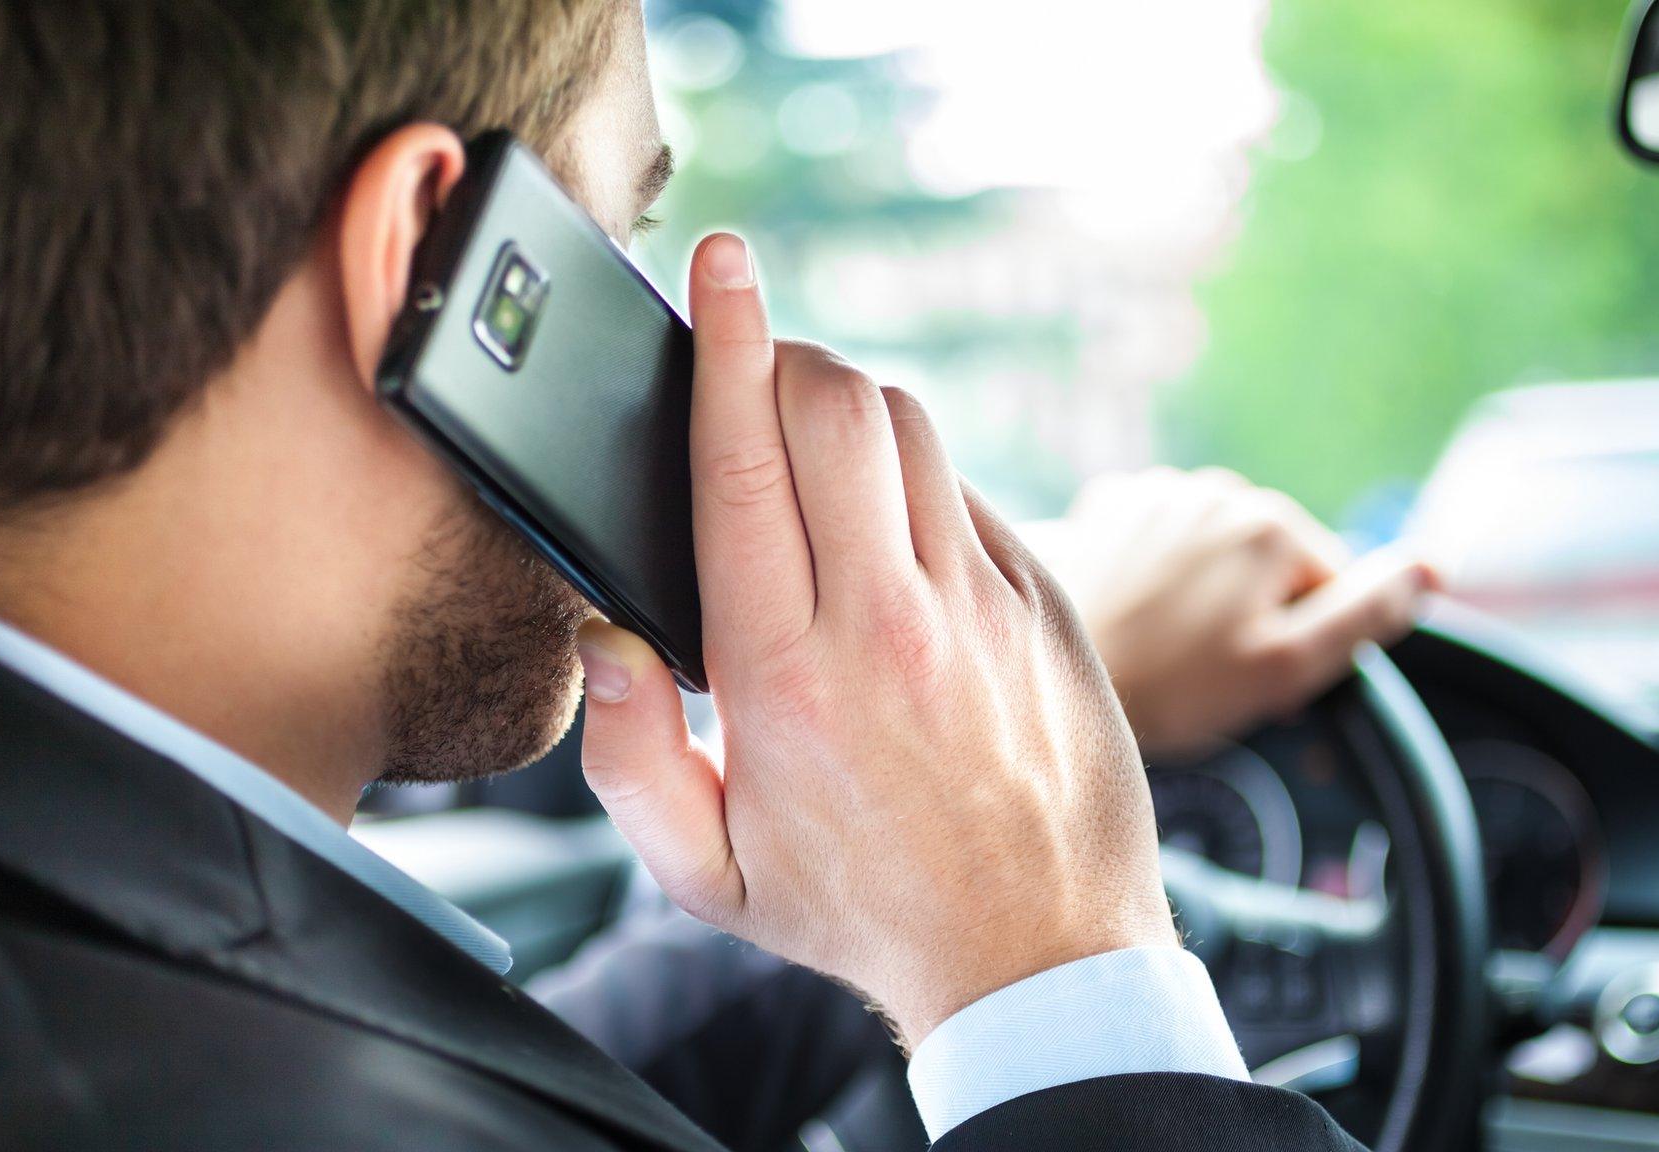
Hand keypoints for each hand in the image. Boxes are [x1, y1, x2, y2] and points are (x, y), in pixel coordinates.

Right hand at [571, 234, 1174, 1049]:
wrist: (1039, 956)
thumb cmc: (861, 913)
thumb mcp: (707, 873)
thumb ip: (630, 757)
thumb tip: (611, 640)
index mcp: (784, 676)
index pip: (740, 461)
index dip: (721, 343)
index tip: (719, 265)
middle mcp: (889, 621)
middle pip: (833, 407)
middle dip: (780, 357)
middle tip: (751, 372)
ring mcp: (982, 606)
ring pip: (910, 429)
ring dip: (849, 409)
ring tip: (815, 454)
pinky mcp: (1046, 603)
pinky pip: (969, 493)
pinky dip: (916, 482)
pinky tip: (893, 538)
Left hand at [1026, 467, 1436, 757]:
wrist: (1043, 677)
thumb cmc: (1170, 688)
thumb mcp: (1287, 668)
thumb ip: (1366, 612)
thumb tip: (1432, 566)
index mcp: (1274, 525)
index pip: (1332, 585)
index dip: (1306, 643)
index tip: (1256, 679)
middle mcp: (1219, 489)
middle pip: (1272, 565)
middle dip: (1256, 615)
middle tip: (1208, 674)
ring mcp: (1158, 491)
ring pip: (1216, 552)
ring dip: (1206, 594)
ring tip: (1165, 649)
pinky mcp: (1107, 505)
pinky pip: (1161, 542)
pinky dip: (1157, 576)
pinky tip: (1131, 618)